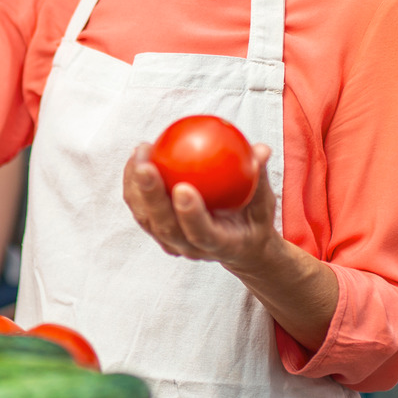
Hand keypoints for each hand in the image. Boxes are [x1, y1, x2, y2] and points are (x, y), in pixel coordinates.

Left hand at [121, 142, 277, 269]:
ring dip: (136, 186)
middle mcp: (190, 249)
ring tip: (141, 152)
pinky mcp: (157, 231)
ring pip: (146, 218)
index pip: (202, 233)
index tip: (183, 188)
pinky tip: (138, 154)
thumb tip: (261, 149)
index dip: (190, 214)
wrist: (236, 246)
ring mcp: (171, 243)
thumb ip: (260, 178)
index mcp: (220, 245)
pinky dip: (133, 183)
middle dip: (151, 197)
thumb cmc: (253, 220)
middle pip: (165, 227)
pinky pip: (139, 208)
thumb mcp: (264, 203)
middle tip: (146, 165)